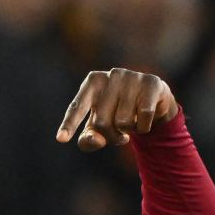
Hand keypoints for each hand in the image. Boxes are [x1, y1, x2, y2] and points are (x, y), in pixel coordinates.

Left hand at [57, 68, 178, 151]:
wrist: (153, 100)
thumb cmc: (118, 112)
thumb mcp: (99, 127)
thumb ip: (90, 138)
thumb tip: (95, 139)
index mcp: (92, 83)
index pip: (77, 107)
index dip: (69, 125)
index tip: (61, 139)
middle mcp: (111, 75)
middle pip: (101, 123)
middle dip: (110, 136)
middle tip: (119, 134)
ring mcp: (132, 77)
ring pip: (123, 122)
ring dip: (129, 131)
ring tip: (132, 121)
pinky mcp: (151, 84)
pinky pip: (142, 118)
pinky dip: (143, 127)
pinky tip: (145, 119)